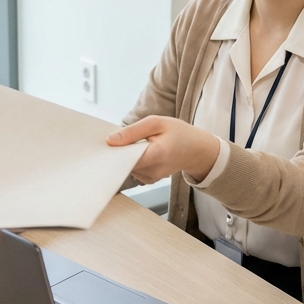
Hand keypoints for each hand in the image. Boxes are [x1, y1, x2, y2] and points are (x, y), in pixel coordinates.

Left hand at [106, 116, 221, 185]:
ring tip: (136, 142)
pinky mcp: (149, 180)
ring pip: (127, 167)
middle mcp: (152, 171)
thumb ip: (132, 131)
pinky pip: (132, 169)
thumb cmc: (179, 133)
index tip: (107, 142)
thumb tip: (110, 140)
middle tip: (121, 137)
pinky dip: (131, 160)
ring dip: (126, 155)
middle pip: (124, 163)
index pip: (125, 158)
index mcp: (156, 154)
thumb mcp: (156, 122)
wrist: (196, 150)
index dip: (114, 150)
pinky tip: (139, 151)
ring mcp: (150, 178)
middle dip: (119, 151)